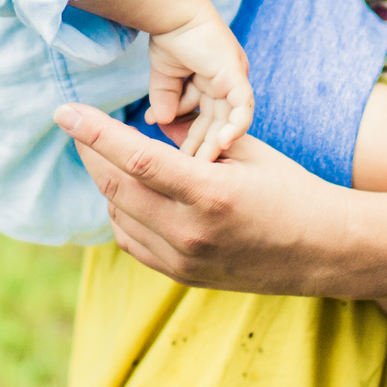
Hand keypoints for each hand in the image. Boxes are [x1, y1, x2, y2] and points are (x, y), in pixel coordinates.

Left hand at [56, 103, 340, 289]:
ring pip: (117, 213)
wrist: (321, 251)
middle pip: (115, 185)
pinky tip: (132, 193)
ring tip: (117, 156)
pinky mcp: (180, 275)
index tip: (64, 111)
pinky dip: (122, 212)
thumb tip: (150, 116)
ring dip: (109, 181)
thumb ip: (194, 136)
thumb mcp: (245, 151)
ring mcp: (183, 259)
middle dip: (91, 151)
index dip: (94, 132)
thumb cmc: (289, 190)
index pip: (136, 157)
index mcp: (210, 193)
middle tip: (79, 125)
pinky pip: (129, 239)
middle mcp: (190, 231)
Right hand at [143, 14, 253, 161]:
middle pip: (218, 123)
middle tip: (191, 168)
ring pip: (230, 120)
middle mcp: (228, 82)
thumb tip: (158, 122)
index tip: (179, 158)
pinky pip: (242, 106)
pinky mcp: (236, 76)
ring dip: (215, 142)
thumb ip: (165, 100)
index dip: (192, 137)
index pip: (206, 118)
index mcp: (214, 82)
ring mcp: (234, 79)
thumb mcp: (164, 77)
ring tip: (203, 163)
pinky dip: (235, 126)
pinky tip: (222, 143)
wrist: (171, 13)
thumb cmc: (169, 36)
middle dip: (203, 146)